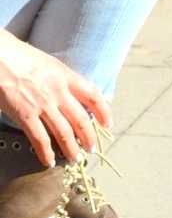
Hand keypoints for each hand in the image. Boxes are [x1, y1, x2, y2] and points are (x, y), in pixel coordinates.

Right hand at [0, 30, 111, 166]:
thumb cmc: (17, 55)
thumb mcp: (47, 63)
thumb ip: (60, 80)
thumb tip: (70, 95)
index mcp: (65, 76)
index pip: (94, 96)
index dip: (104, 112)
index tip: (107, 124)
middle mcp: (58, 91)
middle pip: (81, 120)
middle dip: (89, 137)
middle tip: (90, 148)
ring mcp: (43, 104)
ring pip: (64, 133)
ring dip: (71, 149)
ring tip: (74, 158)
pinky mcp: (25, 114)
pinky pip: (40, 139)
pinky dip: (47, 153)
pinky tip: (49, 161)